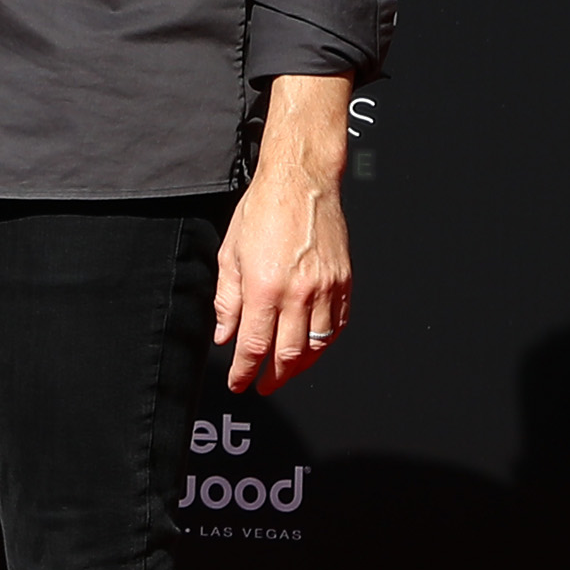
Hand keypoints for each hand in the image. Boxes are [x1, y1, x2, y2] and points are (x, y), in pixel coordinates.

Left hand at [216, 75, 352, 392]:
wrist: (301, 183)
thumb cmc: (262, 212)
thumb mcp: (230, 255)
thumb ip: (226, 301)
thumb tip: (224, 336)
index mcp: (264, 287)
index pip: (253, 345)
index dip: (244, 371)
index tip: (238, 383)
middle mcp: (298, 293)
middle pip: (288, 354)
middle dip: (273, 377)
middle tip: (262, 386)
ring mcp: (326, 289)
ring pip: (317, 345)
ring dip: (300, 366)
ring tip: (285, 373)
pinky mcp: (345, 282)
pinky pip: (338, 325)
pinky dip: (325, 343)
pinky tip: (312, 348)